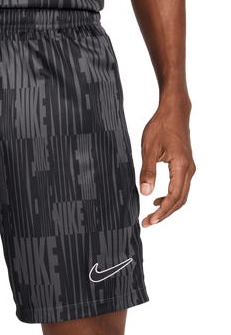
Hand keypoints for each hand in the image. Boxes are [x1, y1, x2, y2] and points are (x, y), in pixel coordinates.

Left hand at [139, 95, 195, 227]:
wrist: (174, 111)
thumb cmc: (161, 127)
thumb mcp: (148, 149)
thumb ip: (147, 172)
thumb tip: (145, 193)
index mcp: (181, 167)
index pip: (173, 197)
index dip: (162, 212)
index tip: (149, 220)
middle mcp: (188, 169)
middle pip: (179, 200)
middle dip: (164, 214)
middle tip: (148, 223)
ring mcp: (188, 167)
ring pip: (181, 195)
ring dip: (168, 207)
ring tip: (152, 215)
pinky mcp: (185, 165)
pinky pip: (180, 187)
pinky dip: (171, 197)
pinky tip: (157, 199)